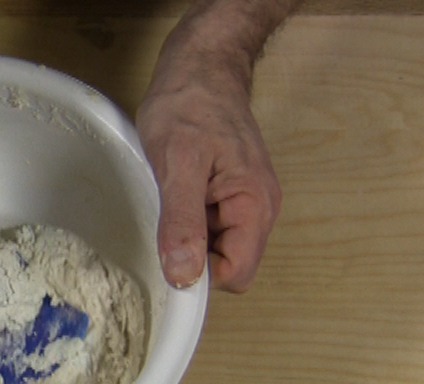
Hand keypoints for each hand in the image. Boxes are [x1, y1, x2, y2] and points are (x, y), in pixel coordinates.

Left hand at [137, 50, 281, 292]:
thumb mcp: (178, 165)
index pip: (236, 274)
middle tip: (164, 219)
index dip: (201, 275)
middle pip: (228, 266)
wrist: (200, 67)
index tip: (168, 254)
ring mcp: (245, 202)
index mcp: (255, 206)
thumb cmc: (190, 105)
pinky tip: (173, 195)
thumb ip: (182, 222)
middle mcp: (259, 210)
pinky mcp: (228, 195)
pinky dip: (188, 221)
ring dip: (188, 237)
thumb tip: (184, 275)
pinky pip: (210, 228)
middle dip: (194, 256)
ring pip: (216, 248)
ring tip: (169, 199)